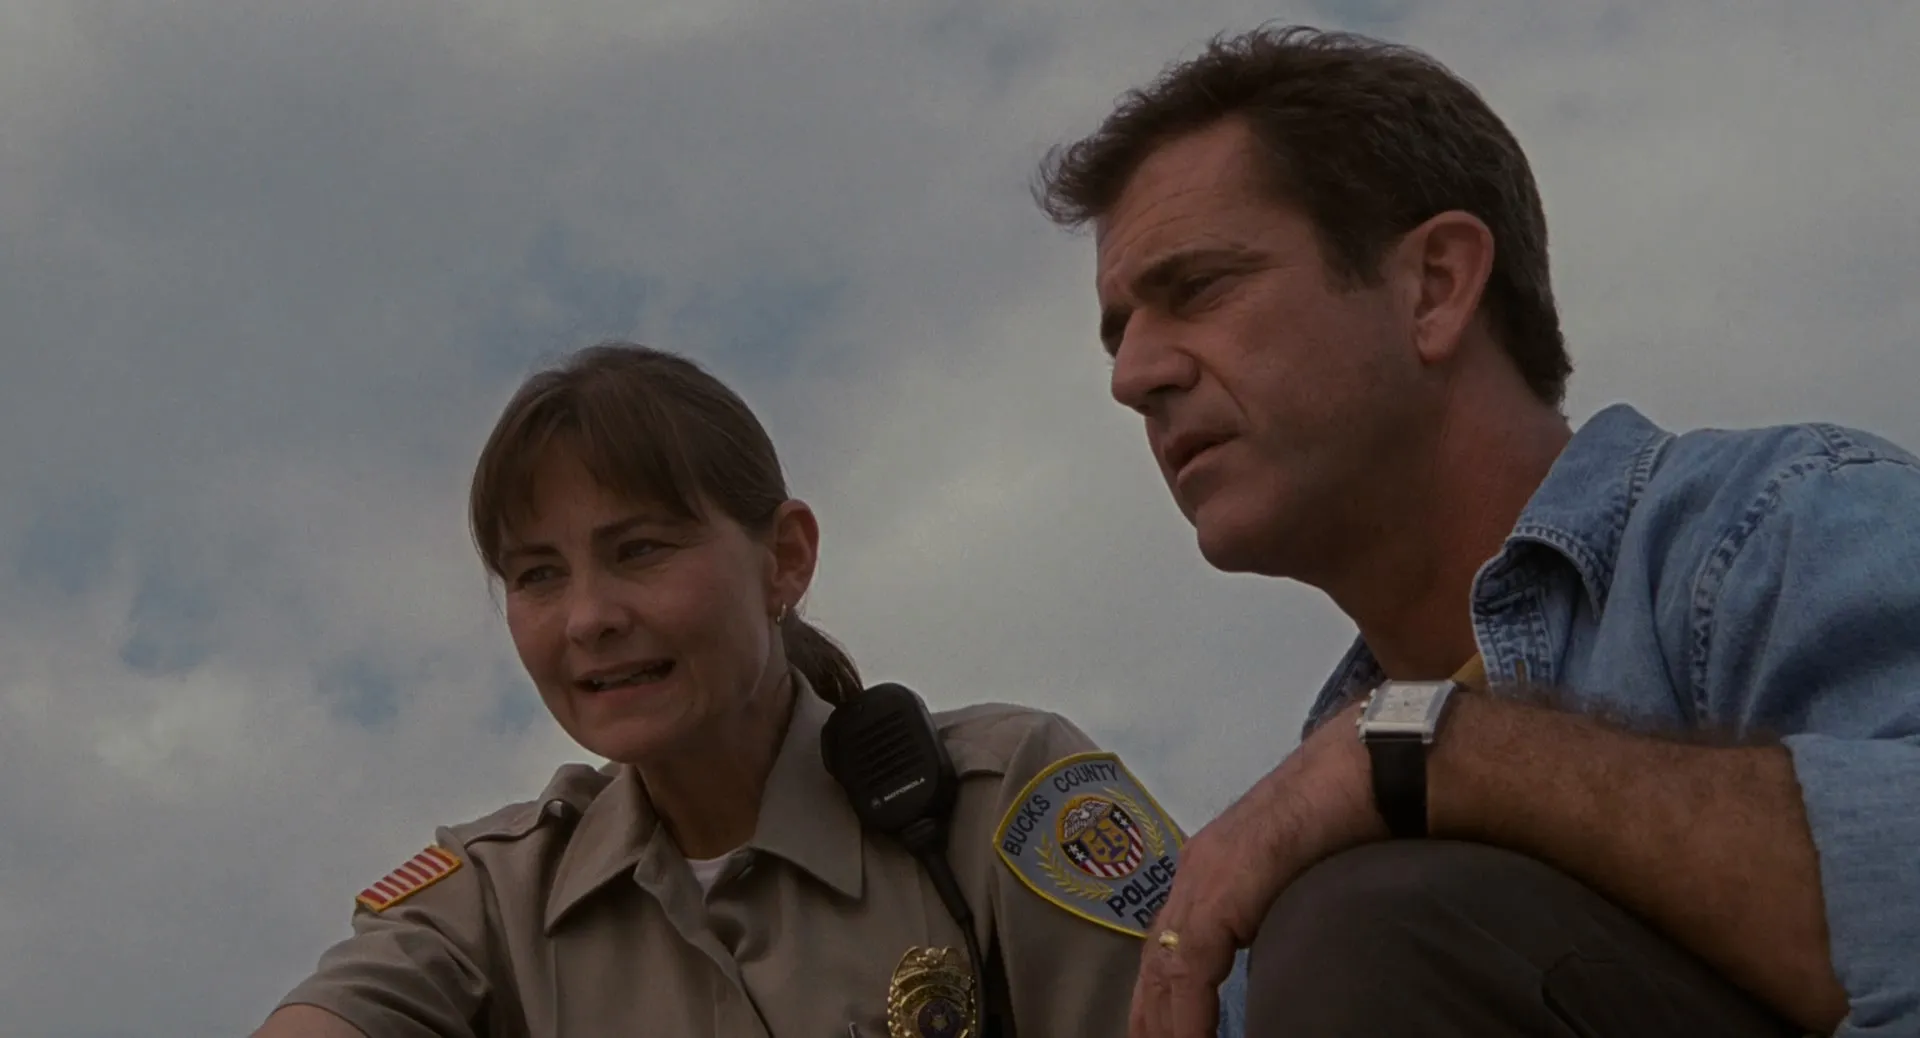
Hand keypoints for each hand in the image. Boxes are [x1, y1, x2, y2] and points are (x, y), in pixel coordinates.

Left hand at [1127, 700, 1383, 1037]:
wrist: (1371, 768)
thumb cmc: (1354, 814)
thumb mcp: (1299, 875)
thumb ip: (1274, 908)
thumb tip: (1277, 946)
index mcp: (1213, 867)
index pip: (1171, 943)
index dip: (1161, 993)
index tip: (1157, 1032)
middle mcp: (1197, 870)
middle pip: (1156, 959)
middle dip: (1149, 1014)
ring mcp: (1205, 877)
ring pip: (1163, 966)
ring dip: (1161, 1020)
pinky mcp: (1223, 890)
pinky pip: (1189, 964)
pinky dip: (1185, 1011)